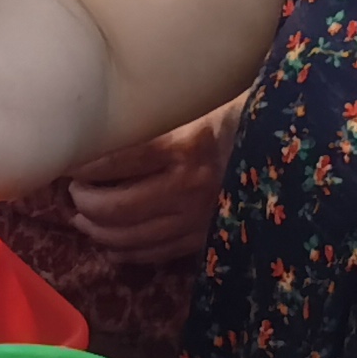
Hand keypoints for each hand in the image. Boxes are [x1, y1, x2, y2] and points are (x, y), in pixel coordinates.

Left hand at [65, 105, 231, 265]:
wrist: (287, 145)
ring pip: (129, 236)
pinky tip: (110, 243)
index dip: (82, 165)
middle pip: (113, 207)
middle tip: (72, 190)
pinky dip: (124, 251)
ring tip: (82, 217)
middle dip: (83, 201)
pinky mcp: (206, 237)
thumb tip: (102, 124)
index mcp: (185, 145)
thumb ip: (155, 118)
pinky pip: (155, 253)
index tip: (68, 160)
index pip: (113, 162)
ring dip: (96, 230)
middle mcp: (188, 187)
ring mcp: (197, 218)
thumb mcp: (197, 103)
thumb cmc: (238, 114)